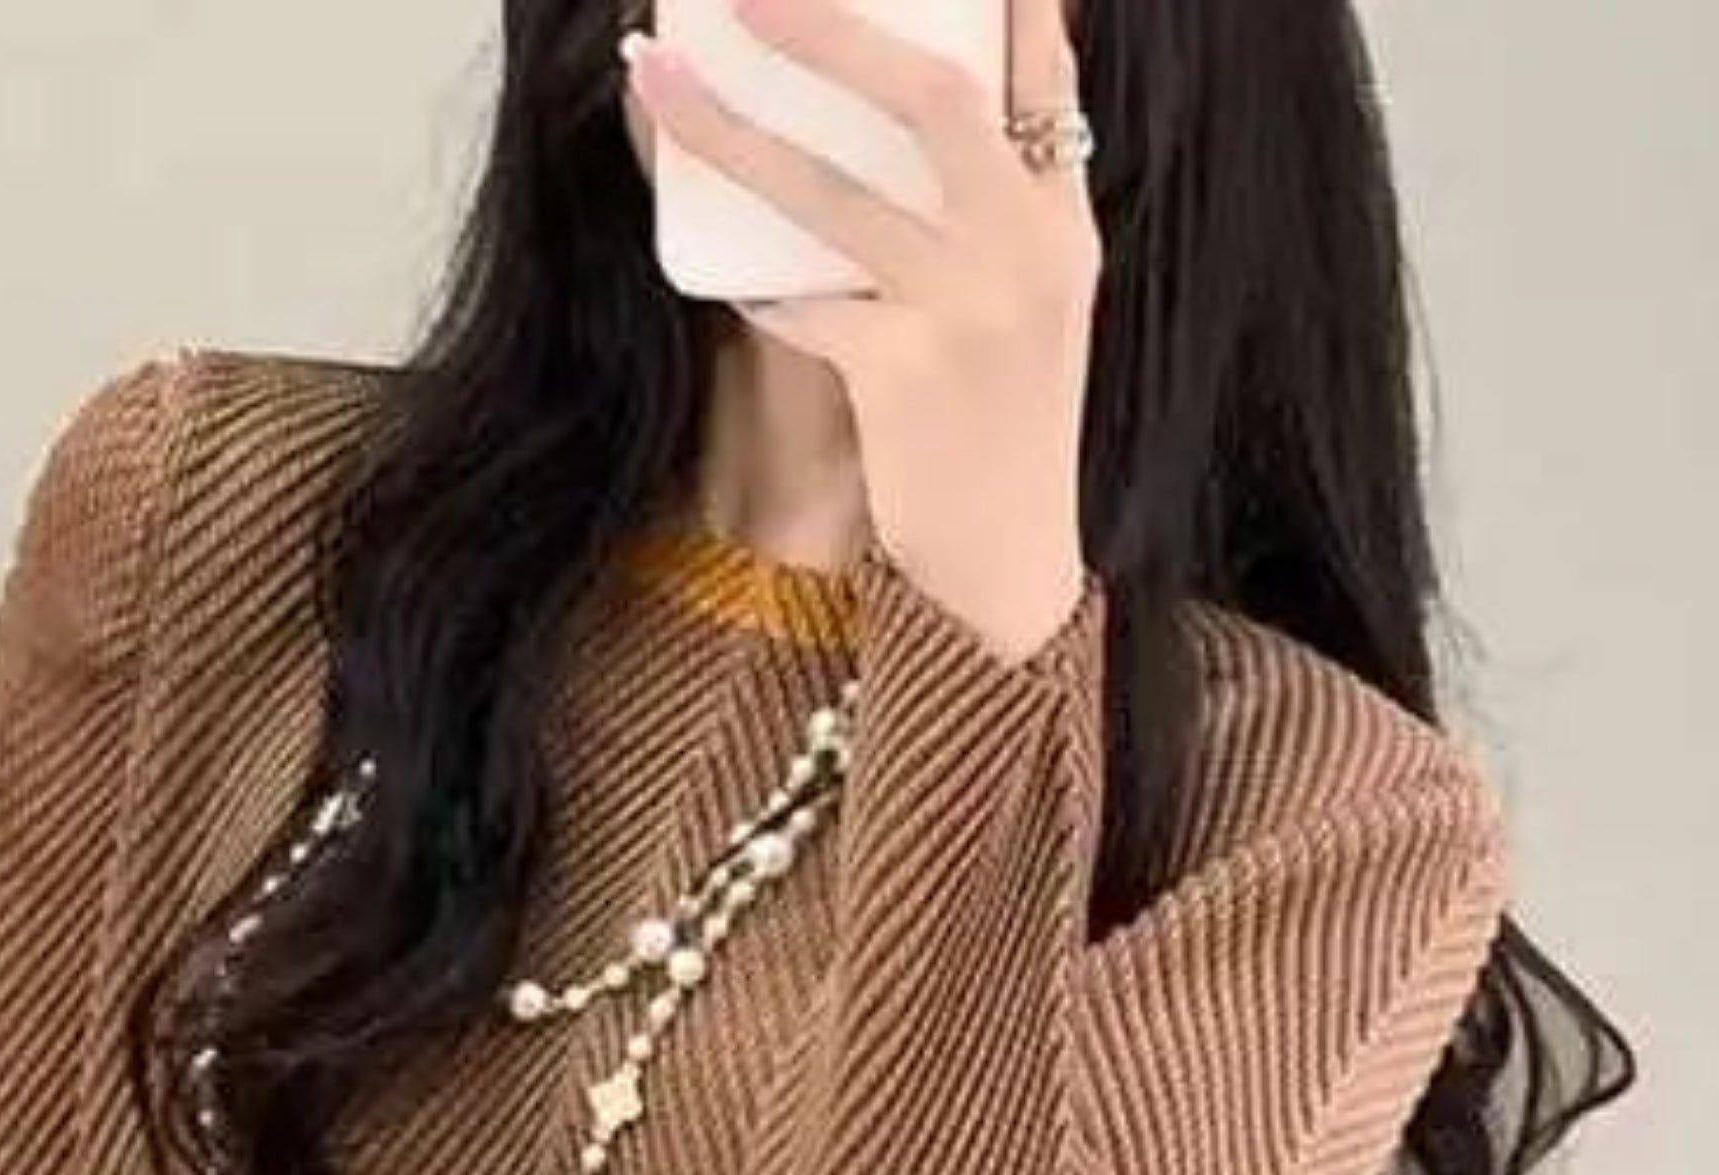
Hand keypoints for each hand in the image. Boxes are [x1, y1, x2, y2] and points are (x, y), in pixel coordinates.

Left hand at [623, 0, 1098, 664]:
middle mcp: (1027, 252)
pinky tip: (724, 280)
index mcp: (1064, 226)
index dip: (1007, 0)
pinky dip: (758, 290)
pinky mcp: (904, 376)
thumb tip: (907, 139)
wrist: (1008, 574)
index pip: (1044, 76)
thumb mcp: (1032, 317)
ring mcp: (968, 312)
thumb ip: (994, 223)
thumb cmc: (1001, 443)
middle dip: (834, 28)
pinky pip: (803, 306)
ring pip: (833, 193)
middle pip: (933, 98)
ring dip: (730, 132)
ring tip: (655, 79)